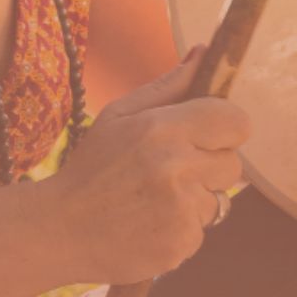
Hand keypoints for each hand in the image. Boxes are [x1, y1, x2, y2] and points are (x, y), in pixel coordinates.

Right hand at [42, 45, 251, 284]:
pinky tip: (150, 224)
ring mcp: (180, 209)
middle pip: (234, 164)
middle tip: (173, 171)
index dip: (227, 128)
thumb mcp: (120, 115)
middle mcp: (177, 167)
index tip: (209, 136)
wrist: (59, 230)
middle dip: (210, 166)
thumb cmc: (92, 167)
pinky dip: (181, 229)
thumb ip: (169, 85)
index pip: (237, 122)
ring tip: (154, 200)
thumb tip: (205, 51)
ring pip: (219, 201)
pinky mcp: (180, 244)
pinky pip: (202, 231)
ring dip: (195, 200)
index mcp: (164, 128)